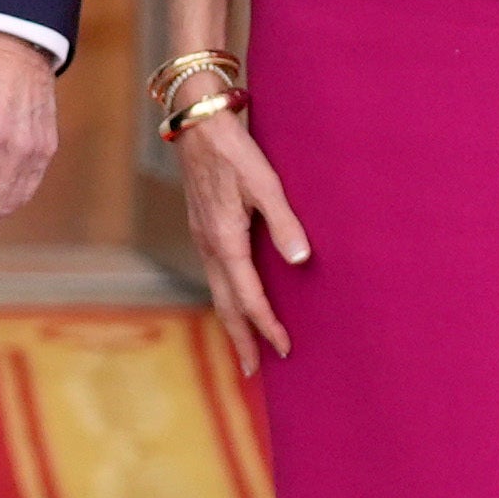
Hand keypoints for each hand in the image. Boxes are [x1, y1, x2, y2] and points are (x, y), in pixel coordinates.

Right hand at [173, 105, 307, 375]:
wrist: (197, 126)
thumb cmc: (234, 151)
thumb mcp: (265, 183)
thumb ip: (284, 222)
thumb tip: (301, 260)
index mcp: (225, 240)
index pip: (248, 297)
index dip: (267, 325)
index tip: (284, 348)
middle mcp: (210, 246)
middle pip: (225, 305)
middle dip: (240, 339)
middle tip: (254, 371)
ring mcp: (203, 239)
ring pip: (217, 293)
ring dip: (232, 322)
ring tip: (246, 346)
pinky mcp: (204, 230)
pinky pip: (215, 276)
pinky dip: (227, 298)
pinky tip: (236, 300)